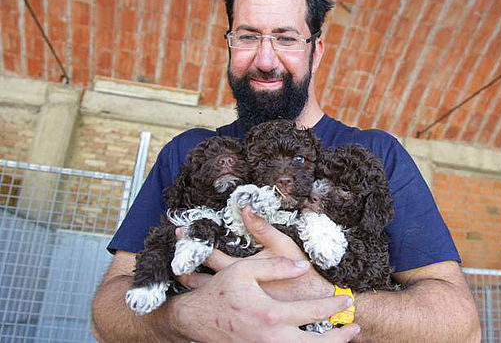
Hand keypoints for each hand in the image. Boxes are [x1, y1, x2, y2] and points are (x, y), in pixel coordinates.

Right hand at [170, 256, 359, 342]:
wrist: (197, 319)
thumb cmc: (220, 292)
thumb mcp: (244, 270)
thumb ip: (277, 266)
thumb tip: (303, 266)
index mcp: (271, 315)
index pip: (312, 311)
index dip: (333, 305)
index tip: (346, 299)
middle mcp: (271, 338)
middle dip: (339, 337)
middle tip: (354, 328)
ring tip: (342, 339)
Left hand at [180, 207, 333, 301]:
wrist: (313, 305)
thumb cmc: (300, 276)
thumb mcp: (283, 246)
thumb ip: (263, 228)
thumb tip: (246, 208)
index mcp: (240, 270)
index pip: (209, 254)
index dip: (194, 241)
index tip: (180, 230)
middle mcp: (233, 288)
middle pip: (198, 277)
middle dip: (183, 262)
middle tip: (169, 251)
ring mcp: (235, 302)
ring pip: (204, 292)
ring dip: (189, 282)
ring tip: (176, 272)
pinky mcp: (240, 310)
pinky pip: (215, 303)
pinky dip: (203, 295)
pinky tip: (198, 293)